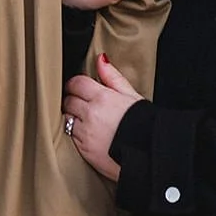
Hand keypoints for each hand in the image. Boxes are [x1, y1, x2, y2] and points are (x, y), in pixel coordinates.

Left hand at [63, 55, 142, 180]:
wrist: (150, 156)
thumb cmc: (146, 125)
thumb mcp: (132, 96)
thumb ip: (113, 77)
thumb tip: (100, 59)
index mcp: (103, 98)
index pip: (76, 83)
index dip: (77, 84)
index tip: (80, 88)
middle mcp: (91, 114)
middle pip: (68, 99)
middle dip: (73, 99)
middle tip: (83, 104)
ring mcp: (85, 133)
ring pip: (66, 118)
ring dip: (72, 117)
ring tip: (85, 120)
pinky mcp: (84, 150)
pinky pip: (70, 137)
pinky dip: (74, 133)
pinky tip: (88, 134)